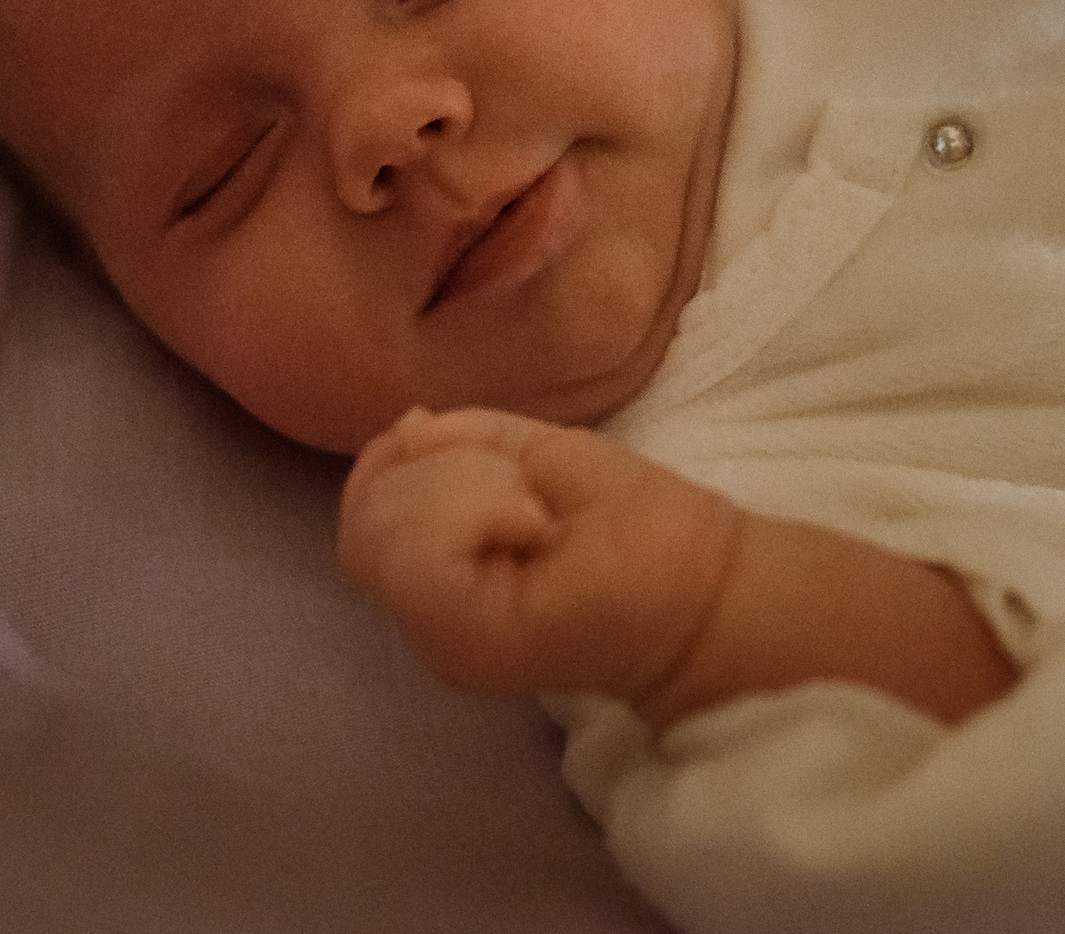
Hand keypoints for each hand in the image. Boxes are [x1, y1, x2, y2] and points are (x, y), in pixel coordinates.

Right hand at [339, 406, 737, 700]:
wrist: (703, 588)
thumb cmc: (633, 522)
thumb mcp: (533, 456)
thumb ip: (461, 444)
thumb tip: (405, 427)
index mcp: (438, 576)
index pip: (360, 512)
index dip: (396, 461)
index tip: (479, 454)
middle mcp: (424, 618)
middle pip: (364, 517)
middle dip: (442, 471)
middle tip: (526, 494)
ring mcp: (438, 636)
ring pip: (384, 530)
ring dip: (463, 488)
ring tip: (533, 511)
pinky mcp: (463, 638)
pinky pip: (418, 552)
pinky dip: (476, 509)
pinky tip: (532, 524)